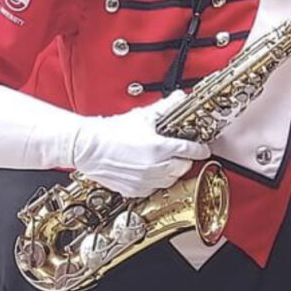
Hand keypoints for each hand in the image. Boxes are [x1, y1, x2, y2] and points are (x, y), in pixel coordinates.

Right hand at [73, 92, 209, 196]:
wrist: (87, 147)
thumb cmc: (110, 132)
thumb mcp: (141, 116)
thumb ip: (164, 108)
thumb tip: (179, 99)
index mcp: (158, 148)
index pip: (190, 151)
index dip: (199, 149)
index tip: (203, 148)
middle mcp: (154, 167)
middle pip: (183, 167)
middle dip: (185, 159)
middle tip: (181, 151)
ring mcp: (145, 182)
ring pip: (171, 180)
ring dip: (172, 170)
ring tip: (165, 159)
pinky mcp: (135, 191)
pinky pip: (155, 188)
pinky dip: (157, 180)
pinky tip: (151, 169)